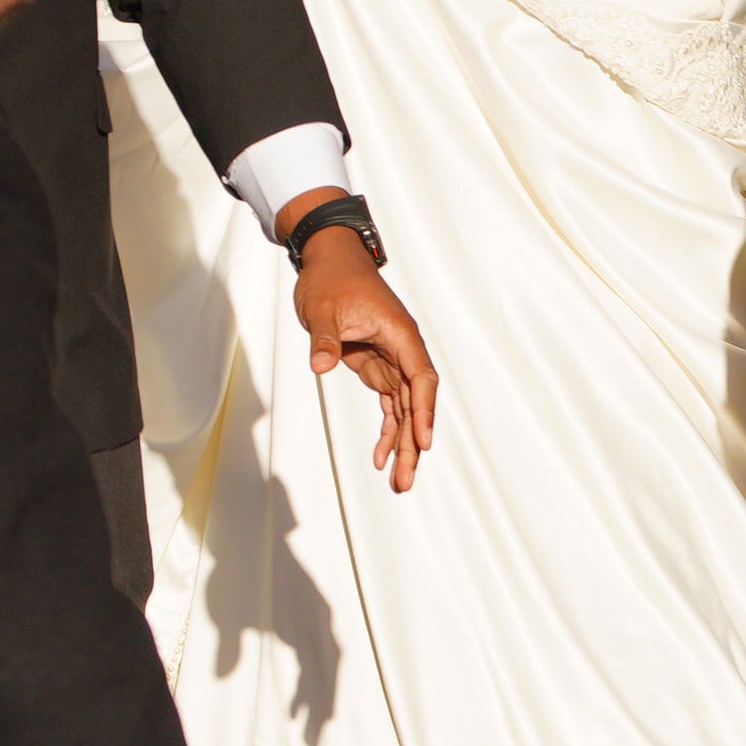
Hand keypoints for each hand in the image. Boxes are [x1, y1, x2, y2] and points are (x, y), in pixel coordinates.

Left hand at [281, 194, 439, 491]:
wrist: (331, 262)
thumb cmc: (332, 279)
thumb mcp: (322, 308)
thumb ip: (326, 339)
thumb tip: (322, 364)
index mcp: (400, 335)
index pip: (420, 379)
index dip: (423, 412)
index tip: (423, 443)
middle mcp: (403, 351)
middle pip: (415, 404)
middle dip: (413, 444)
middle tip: (405, 482)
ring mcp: (392, 361)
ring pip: (405, 410)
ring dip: (403, 445)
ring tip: (399, 483)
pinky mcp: (378, 367)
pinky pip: (390, 405)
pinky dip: (387, 431)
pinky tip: (382, 458)